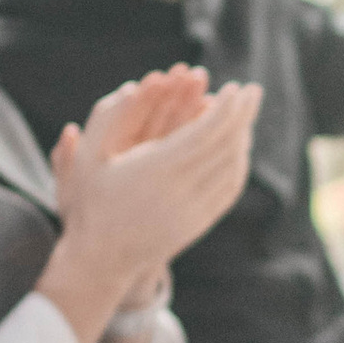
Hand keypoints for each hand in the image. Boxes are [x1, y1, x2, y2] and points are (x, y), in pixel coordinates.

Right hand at [52, 79, 260, 290]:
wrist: (101, 257)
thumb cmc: (90, 198)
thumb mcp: (89, 155)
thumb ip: (112, 117)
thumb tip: (138, 85)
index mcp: (155, 170)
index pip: (205, 133)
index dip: (225, 108)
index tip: (235, 87)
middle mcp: (180, 191)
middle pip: (225, 147)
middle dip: (243, 115)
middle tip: (253, 90)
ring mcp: (193, 211)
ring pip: (232, 168)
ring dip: (243, 137)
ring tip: (247, 114)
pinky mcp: (200, 224)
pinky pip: (229, 189)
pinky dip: (239, 164)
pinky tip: (239, 147)